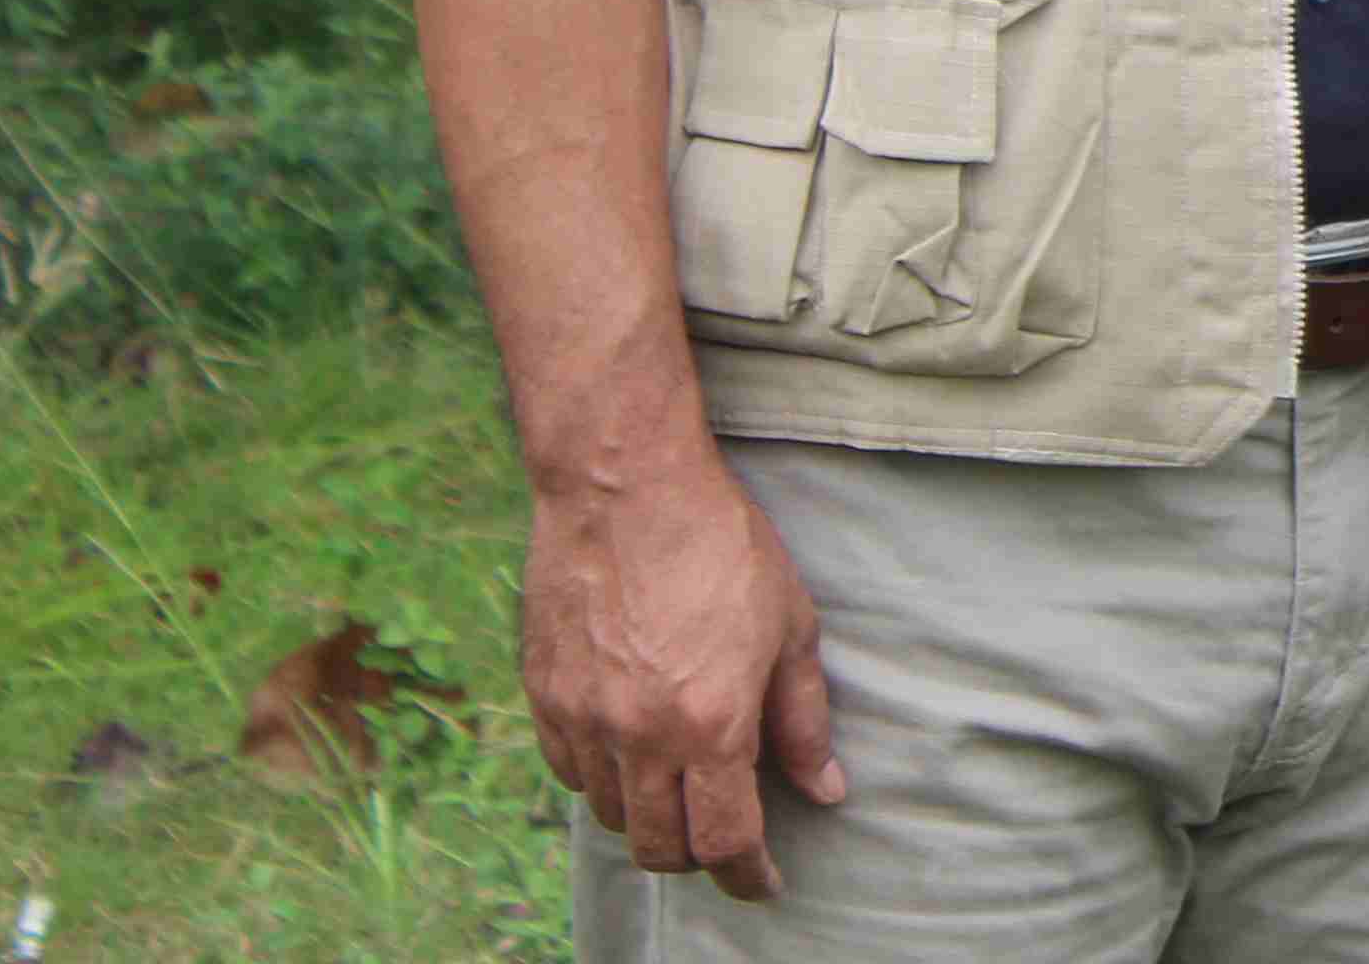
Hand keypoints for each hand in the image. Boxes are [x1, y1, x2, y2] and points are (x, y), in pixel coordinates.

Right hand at [519, 454, 845, 898]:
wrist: (624, 485)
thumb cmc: (720, 545)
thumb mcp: (788, 626)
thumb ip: (803, 719)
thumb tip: (825, 790)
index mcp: (709, 725)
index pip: (725, 841)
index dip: (748, 876)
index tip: (765, 884)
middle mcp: (638, 736)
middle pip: (662, 846)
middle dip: (698, 855)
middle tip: (723, 832)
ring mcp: (583, 718)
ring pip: (611, 814)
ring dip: (649, 815)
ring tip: (678, 782)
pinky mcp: (543, 694)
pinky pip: (569, 770)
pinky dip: (601, 778)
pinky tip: (627, 747)